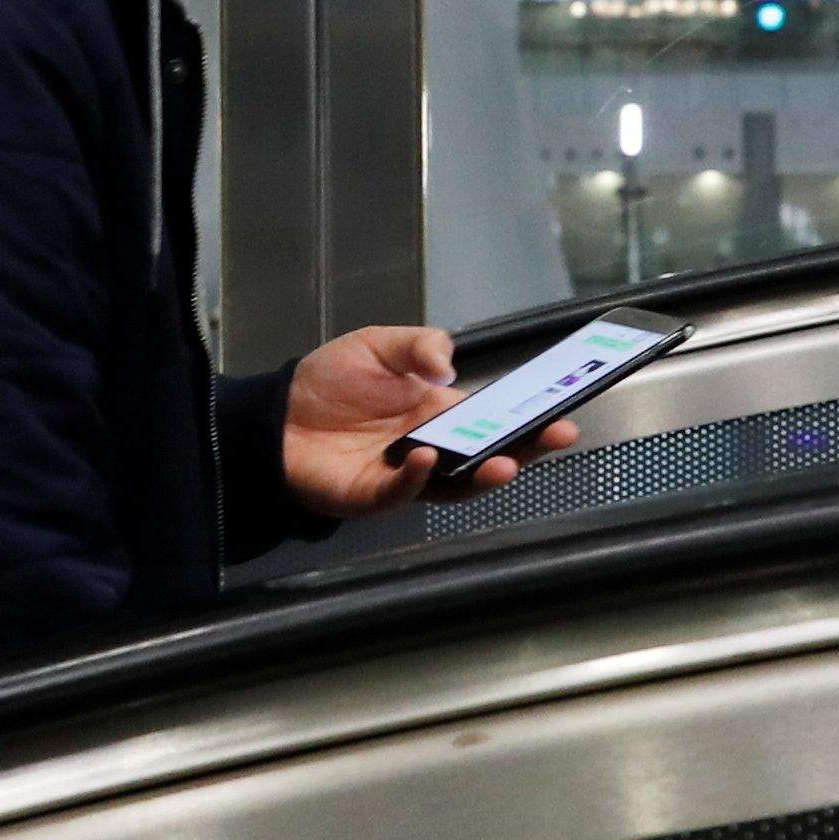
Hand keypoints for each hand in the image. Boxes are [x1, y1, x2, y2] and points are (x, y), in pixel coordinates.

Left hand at [282, 324, 575, 520]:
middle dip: (526, 447)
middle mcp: (432, 445)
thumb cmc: (328, 382)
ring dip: (483, 475)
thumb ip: (417, 346)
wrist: (275, 415)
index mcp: (439, 410)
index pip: (494, 416)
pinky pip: (404, 491)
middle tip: (556, 437)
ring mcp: (406, 475)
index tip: (562, 410)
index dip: (528, 415)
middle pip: (489, 453)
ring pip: (456, 483)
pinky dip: (418, 477)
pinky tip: (426, 457)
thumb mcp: (377, 345)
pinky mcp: (375, 494)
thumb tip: (449, 364)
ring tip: (505, 462)